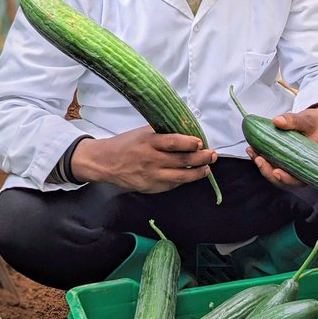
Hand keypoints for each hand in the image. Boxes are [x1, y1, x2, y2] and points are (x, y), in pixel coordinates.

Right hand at [70, 126, 217, 193]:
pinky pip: (172, 184)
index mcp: (149, 142)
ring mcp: (151, 176)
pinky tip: (191, 175)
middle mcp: (151, 159)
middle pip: (182, 160)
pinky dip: (184, 180)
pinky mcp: (151, 187)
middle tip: (212, 155)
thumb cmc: (126, 144)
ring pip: (181, 176)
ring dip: (198, 172)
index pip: (173, 142)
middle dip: (201, 158)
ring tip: (207, 168)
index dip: (189, 142)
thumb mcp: (142, 133)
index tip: (200, 142)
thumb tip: (185, 131)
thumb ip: (162, 133)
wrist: (105, 163)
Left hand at [247, 103, 317, 187]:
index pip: (299, 179)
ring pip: (275, 171)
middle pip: (283, 179)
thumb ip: (294, 120)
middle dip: (268, 171)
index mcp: (311, 164)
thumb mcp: (308, 120)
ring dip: (262, 164)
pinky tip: (253, 149)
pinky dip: (262, 157)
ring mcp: (291, 164)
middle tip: (259, 159)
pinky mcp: (284, 159)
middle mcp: (300, 168)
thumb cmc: (317, 123)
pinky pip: (272, 162)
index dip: (287, 179)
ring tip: (252, 151)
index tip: (276, 172)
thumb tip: (277, 121)